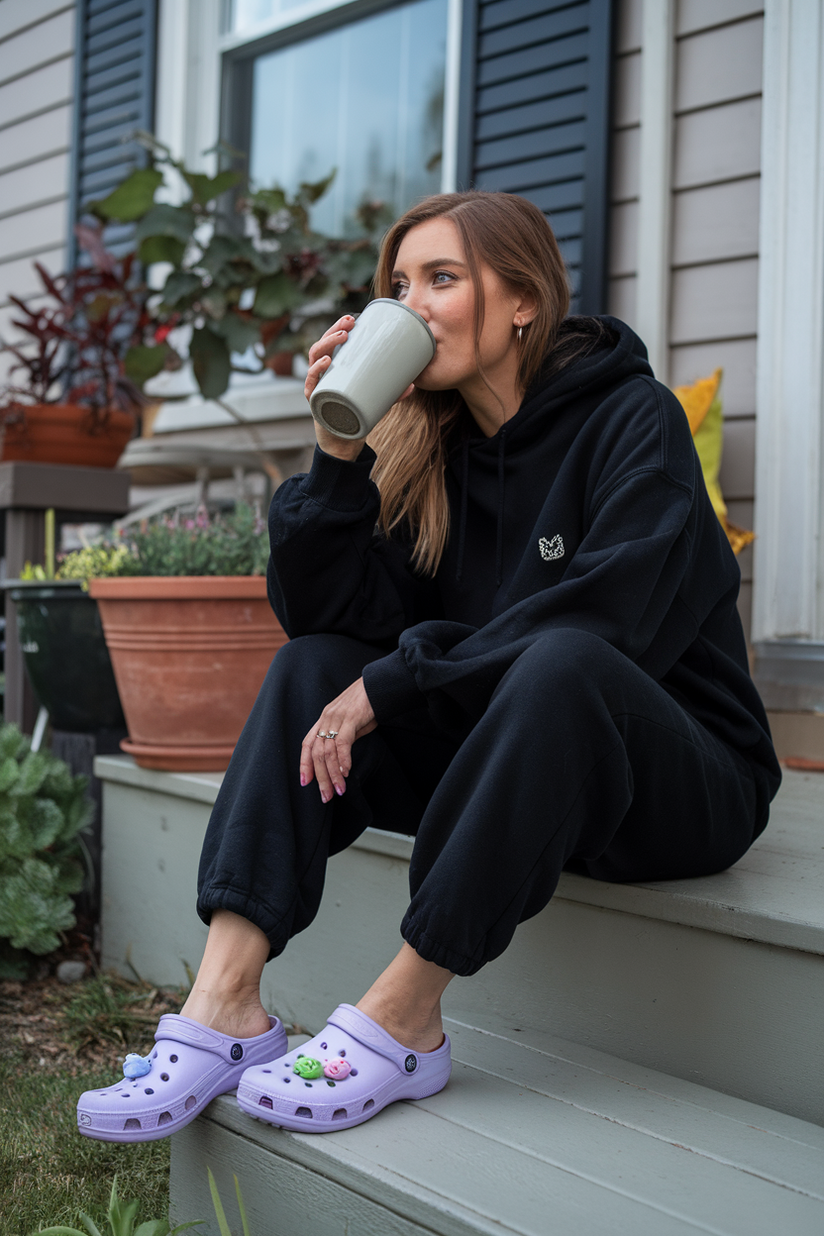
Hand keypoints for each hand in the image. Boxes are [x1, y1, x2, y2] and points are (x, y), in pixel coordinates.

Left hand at [300, 677, 376, 801]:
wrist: (378, 685)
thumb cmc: (367, 704)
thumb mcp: (352, 723)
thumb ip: (344, 738)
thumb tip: (342, 760)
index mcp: (324, 719)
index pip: (307, 744)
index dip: (304, 764)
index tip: (305, 782)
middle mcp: (326, 718)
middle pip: (316, 753)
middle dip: (320, 778)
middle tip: (326, 796)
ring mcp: (337, 717)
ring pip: (327, 751)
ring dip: (333, 774)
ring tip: (339, 790)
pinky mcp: (350, 718)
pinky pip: (342, 743)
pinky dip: (343, 760)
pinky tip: (346, 772)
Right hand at [304, 314, 414, 460]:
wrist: (343, 442)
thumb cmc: (356, 415)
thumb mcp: (375, 401)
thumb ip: (392, 393)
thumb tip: (414, 384)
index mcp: (333, 368)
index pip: (332, 342)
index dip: (339, 327)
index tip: (354, 318)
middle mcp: (321, 373)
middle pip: (323, 344)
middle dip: (334, 330)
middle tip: (349, 324)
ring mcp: (316, 386)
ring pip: (315, 358)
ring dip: (327, 344)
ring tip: (342, 337)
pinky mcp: (315, 401)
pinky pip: (311, 383)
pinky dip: (316, 371)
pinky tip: (326, 362)